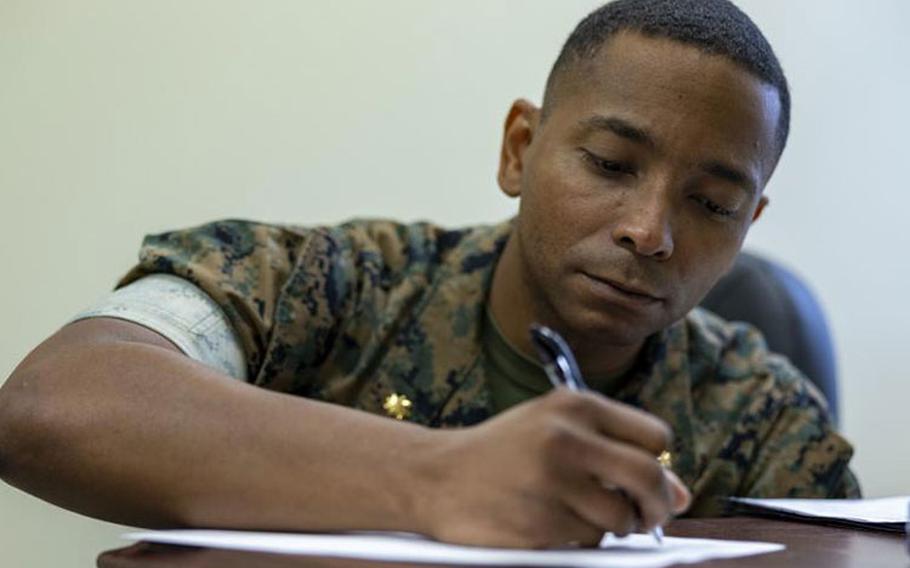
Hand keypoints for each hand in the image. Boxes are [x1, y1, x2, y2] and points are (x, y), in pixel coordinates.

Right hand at [416, 388, 690, 547]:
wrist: (435, 476)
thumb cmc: (504, 451)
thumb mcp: (556, 431)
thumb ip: (616, 452)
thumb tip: (682, 494)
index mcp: (575, 405)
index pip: (655, 436)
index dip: (656, 462)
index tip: (642, 477)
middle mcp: (566, 438)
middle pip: (649, 478)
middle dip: (656, 504)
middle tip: (646, 516)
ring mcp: (552, 483)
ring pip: (619, 519)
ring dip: (608, 526)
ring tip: (572, 512)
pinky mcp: (540, 523)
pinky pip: (586, 542)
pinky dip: (576, 539)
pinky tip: (544, 520)